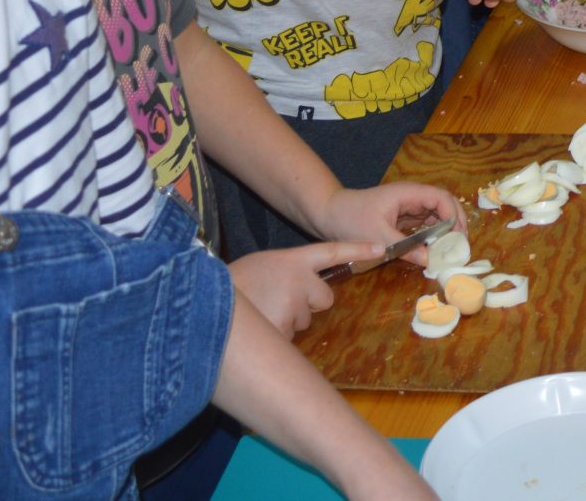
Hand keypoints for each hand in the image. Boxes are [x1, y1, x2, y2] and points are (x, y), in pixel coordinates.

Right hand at [228, 240, 384, 334]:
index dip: (358, 250)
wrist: (203, 300)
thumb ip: (285, 273)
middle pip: (324, 298)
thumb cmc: (232, 285)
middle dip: (308, 304)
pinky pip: (291, 337)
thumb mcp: (262, 267)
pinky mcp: (287, 327)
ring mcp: (295, 303)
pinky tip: (259, 325)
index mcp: (291, 259)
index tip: (382, 248)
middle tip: (277, 301)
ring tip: (261, 311)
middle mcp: (299, 279)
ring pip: (305, 319)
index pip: (332, 251)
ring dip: (288, 320)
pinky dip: (278, 335)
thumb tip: (300, 291)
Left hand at [317, 182, 467, 263]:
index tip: (458, 238)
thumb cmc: (351, 219)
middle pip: (443, 205)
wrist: (329, 214)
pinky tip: (434, 251)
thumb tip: (430, 261)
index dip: (453, 215)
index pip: (441, 198)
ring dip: (445, 231)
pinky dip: (433, 236)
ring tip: (451, 252)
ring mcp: (408, 207)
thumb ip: (404, 248)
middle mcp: (412, 198)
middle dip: (455, 223)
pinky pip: (424, 225)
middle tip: (460, 247)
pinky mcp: (402, 218)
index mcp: (408, 194)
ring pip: (436, 216)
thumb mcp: (377, 237)